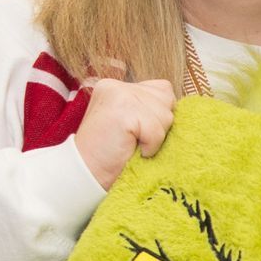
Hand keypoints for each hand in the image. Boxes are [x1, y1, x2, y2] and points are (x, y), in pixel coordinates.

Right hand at [74, 70, 176, 191]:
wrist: (84, 174)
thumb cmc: (110, 155)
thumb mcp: (129, 124)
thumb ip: (146, 108)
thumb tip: (177, 109)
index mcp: (117, 86)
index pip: (162, 89)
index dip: (159, 116)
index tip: (138, 133)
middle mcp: (117, 86)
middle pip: (167, 100)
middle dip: (159, 126)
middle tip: (135, 140)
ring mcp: (120, 95)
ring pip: (165, 115)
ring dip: (155, 137)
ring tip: (133, 144)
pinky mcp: (123, 111)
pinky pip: (157, 130)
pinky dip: (151, 146)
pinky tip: (133, 150)